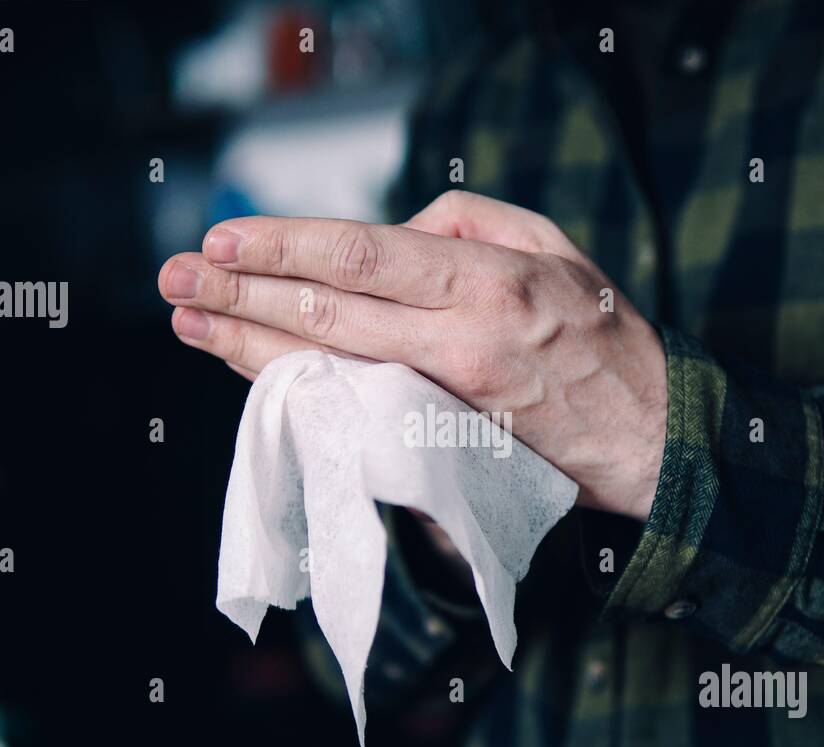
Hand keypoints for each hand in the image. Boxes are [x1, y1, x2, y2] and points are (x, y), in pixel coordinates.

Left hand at [158, 190, 667, 520]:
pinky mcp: (437, 447)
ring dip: (248, 347)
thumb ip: (468, 223)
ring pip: (327, 368)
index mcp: (485, 282)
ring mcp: (442, 404)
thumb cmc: (603, 337)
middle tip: (175, 281)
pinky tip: (251, 373)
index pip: (360, 257)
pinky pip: (351, 411)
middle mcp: (456, 344)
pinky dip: (298, 390)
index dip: (283, 248)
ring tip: (191, 324)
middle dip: (241, 295)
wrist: (647, 438)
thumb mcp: (555, 247)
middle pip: (326, 314)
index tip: (222, 241)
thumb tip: (391, 229)